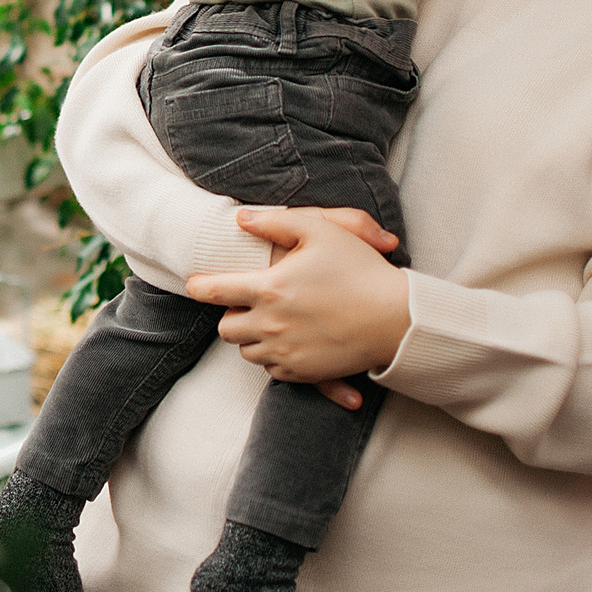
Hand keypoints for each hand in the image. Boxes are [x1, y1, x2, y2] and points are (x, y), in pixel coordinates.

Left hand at [184, 207, 412, 409]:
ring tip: (273, 321)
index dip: (198, 286)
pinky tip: (291, 339)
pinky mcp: (302, 372)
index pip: (213, 291)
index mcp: (269, 289)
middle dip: (232, 316)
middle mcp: (270, 325)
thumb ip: (276, 221)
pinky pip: (271, 370)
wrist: (396, 318)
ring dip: (252, 338)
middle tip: (249, 304)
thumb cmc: (360, 268)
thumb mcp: (321, 231)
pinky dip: (274, 356)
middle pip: (226, 329)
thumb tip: (240, 219)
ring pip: (246, 352)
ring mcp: (285, 351)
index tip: (195, 285)